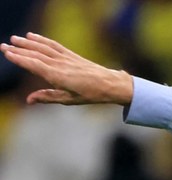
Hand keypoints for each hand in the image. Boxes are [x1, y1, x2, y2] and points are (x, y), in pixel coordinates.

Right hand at [1, 33, 132, 105]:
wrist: (111, 84)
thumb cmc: (91, 95)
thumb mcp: (69, 100)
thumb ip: (48, 97)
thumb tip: (28, 100)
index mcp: (58, 77)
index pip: (34, 65)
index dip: (20, 59)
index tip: (7, 53)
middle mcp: (61, 65)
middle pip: (36, 55)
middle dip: (19, 50)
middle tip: (3, 45)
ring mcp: (66, 58)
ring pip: (44, 48)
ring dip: (28, 43)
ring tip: (15, 39)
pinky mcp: (72, 55)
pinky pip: (54, 45)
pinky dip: (43, 40)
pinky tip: (33, 36)